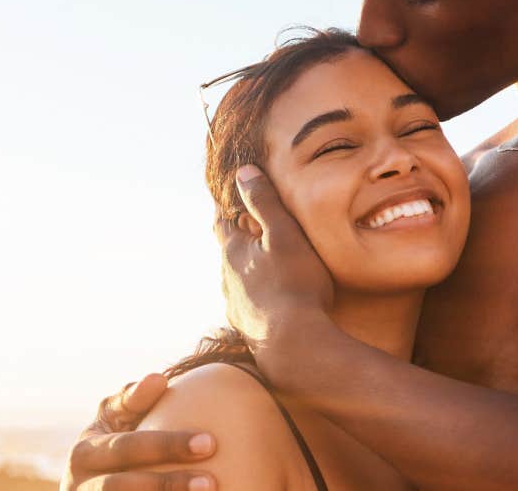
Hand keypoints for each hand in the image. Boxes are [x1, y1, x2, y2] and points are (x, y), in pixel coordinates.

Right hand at [61, 373, 216, 490]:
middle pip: (124, 486)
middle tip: (212, 482)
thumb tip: (158, 378)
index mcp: (86, 452)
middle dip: (168, 483)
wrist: (86, 488)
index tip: (210, 444)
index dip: (168, 446)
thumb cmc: (111, 444)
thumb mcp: (113, 421)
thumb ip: (132, 400)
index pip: (130, 447)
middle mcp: (81, 486)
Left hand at [218, 165, 334, 372]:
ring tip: (263, 262)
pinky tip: (269, 299)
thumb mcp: (284, 235)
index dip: (227, 205)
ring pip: (236, 279)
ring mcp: (236, 304)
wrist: (294, 345)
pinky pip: (249, 303)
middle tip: (249, 225)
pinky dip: (257, 294)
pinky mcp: (248, 327)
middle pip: (228, 250)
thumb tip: (243, 172)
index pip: (223, 220)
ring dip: (247, 268)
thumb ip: (264, 203)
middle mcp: (227, 278)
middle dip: (238, 236)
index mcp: (234, 251)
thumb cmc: (294, 285)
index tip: (230, 192)